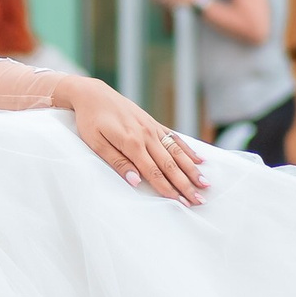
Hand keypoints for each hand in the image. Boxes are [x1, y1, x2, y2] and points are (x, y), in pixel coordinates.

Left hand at [52, 76, 205, 204]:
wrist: (93, 93)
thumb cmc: (90, 120)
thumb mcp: (96, 143)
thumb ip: (117, 162)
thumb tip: (135, 181)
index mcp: (131, 142)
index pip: (153, 172)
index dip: (167, 189)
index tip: (180, 203)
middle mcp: (146, 135)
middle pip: (170, 165)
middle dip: (185, 184)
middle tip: (199, 201)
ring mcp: (152, 128)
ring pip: (176, 152)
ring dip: (192, 169)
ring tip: (205, 183)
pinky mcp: (153, 123)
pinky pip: (174, 137)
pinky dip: (187, 149)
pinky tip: (199, 160)